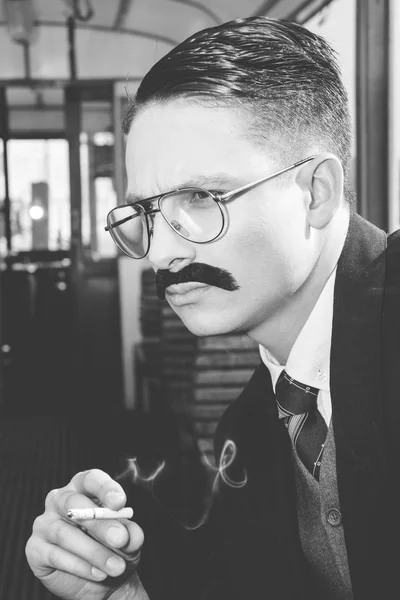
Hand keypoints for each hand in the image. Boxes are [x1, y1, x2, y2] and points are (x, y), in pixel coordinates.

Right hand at [25, 469, 148, 599]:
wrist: (101, 580)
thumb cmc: (114, 549)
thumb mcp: (128, 541)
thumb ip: (131, 534)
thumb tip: (128, 535)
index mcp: (83, 488)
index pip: (91, 480)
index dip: (104, 488)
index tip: (119, 502)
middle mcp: (60, 500)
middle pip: (74, 504)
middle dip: (100, 523)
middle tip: (120, 539)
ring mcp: (44, 523)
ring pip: (65, 533)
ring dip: (94, 552)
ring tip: (116, 567)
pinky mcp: (35, 549)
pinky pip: (55, 555)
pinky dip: (80, 566)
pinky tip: (99, 573)